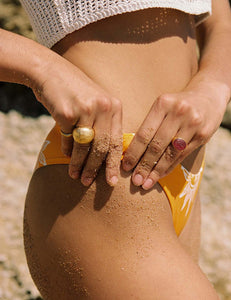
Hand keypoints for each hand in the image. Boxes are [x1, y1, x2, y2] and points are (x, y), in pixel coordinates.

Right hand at [33, 54, 121, 185]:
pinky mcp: (68, 113)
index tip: (112, 181)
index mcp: (114, 107)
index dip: (114, 163)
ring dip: (79, 164)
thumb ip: (103, 126)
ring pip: (85, 146)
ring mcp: (86, 109)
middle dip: (95, 168)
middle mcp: (104, 107)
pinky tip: (66, 155)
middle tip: (88, 182)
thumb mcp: (96, 104)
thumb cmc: (75, 92)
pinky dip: (67, 150)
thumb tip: (103, 157)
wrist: (51, 72)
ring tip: (75, 176)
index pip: (117, 141)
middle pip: (102, 147)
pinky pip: (68, 139)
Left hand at [122, 78, 228, 189]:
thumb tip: (131, 152)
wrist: (208, 95)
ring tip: (146, 183)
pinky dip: (169, 167)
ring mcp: (192, 124)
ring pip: (170, 153)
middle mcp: (178, 112)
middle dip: (143, 165)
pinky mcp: (203, 134)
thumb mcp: (163, 106)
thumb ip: (150, 125)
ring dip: (156, 171)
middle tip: (135, 181)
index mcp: (163, 103)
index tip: (125, 166)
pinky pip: (182, 155)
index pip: (144, 133)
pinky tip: (159, 175)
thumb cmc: (177, 105)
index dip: (134, 152)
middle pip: (156, 145)